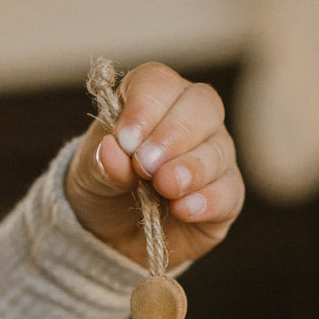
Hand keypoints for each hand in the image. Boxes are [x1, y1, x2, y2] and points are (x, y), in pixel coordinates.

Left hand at [65, 63, 244, 269]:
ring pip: (218, 150)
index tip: (125, 139)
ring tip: (165, 186)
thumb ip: (101, 162)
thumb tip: (111, 150)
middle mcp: (190, 120)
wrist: (112, 234)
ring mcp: (213, 156)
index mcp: (152, 99)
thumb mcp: (89, 174)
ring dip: (192, 167)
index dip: (145, 107)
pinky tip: (184, 209)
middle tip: (146, 164)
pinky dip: (208, 199)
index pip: (158, 83)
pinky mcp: (225, 196)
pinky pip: (228, 191)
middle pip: (202, 105)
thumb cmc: (104, 187)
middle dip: (174, 134)